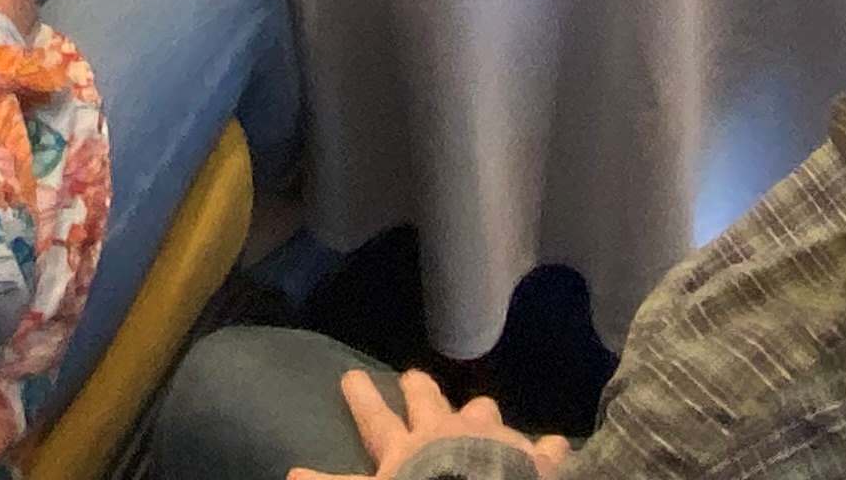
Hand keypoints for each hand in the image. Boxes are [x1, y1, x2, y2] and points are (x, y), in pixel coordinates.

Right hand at [318, 370, 569, 479]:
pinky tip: (556, 444)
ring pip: (483, 413)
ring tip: (480, 407)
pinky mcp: (533, 459)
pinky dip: (548, 447)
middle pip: (429, 403)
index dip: (363, 399)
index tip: (350, 375)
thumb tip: (289, 472)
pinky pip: (545, 449)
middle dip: (419, 389)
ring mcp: (494, 441)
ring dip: (479, 412)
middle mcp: (448, 433)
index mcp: (408, 448)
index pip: (377, 420)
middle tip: (413, 376)